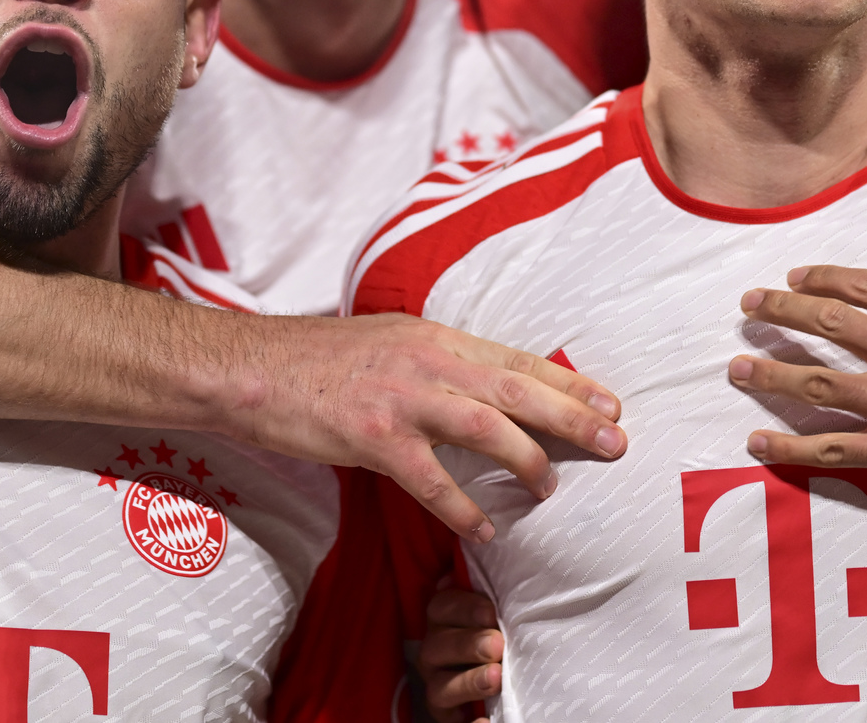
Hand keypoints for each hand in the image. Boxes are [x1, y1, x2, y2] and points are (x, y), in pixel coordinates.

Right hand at [247, 313, 625, 542]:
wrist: (252, 367)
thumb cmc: (321, 359)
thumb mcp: (393, 341)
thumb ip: (440, 361)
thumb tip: (486, 384)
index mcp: (437, 337)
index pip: (518, 358)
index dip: (568, 381)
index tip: (609, 401)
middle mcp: (428, 361)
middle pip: (518, 387)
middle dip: (572, 415)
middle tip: (613, 439)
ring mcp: (401, 398)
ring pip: (486, 426)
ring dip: (526, 458)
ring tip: (551, 487)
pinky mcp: (372, 436)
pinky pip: (430, 478)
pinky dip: (462, 507)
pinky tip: (485, 528)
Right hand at [416, 579, 503, 719]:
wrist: (510, 669)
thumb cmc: (505, 627)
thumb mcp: (498, 607)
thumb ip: (493, 591)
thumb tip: (499, 548)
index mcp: (445, 618)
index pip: (441, 607)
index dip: (463, 608)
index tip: (490, 612)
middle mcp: (435, 650)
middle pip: (437, 646)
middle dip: (467, 645)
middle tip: (496, 645)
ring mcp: (439, 682)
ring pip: (440, 685)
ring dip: (468, 681)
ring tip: (495, 678)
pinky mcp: (447, 713)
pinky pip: (451, 719)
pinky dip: (470, 722)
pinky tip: (485, 721)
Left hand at [731, 231, 866, 520]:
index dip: (826, 275)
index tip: (797, 273)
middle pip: (834, 325)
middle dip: (784, 308)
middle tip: (750, 303)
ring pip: (824, 385)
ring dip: (774, 373)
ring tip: (736, 367)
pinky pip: (837, 450)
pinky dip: (793, 447)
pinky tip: (758, 441)